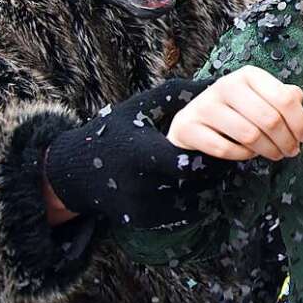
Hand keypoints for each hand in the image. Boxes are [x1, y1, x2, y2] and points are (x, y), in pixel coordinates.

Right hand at [45, 78, 233, 227]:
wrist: (76, 172)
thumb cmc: (116, 131)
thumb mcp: (141, 106)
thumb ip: (178, 94)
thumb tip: (217, 81)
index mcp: (142, 154)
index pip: (186, 162)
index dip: (210, 154)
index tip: (222, 143)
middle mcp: (141, 184)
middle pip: (195, 183)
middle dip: (214, 170)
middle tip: (227, 156)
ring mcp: (142, 206)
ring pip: (192, 201)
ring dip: (207, 186)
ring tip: (212, 169)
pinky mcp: (143, 221)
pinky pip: (181, 215)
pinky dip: (194, 201)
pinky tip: (195, 184)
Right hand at [166, 65, 302, 161]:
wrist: (194, 120)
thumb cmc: (237, 109)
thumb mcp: (260, 97)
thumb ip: (283, 97)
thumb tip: (298, 100)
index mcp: (249, 75)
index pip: (284, 98)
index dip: (299, 121)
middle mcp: (226, 85)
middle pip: (269, 119)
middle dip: (286, 140)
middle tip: (292, 151)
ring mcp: (205, 105)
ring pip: (249, 135)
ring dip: (268, 150)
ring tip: (275, 154)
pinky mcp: (189, 126)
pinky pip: (225, 149)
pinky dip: (243, 155)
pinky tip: (249, 153)